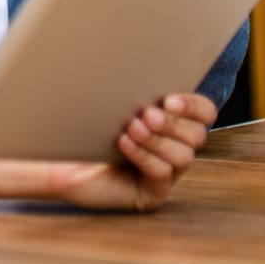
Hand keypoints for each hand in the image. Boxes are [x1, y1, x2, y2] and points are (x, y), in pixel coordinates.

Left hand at [47, 93, 215, 210]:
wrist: (60, 159)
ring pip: (183, 156)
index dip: (193, 106)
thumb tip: (143, 71)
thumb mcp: (112, 103)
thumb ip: (133, 91)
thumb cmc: (84, 128)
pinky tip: (124, 143)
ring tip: (132, 128)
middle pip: (197, 135)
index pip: (204, 113)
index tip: (169, 99)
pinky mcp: (152, 192)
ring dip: (158, 140)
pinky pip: (162, 174)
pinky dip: (144, 156)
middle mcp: (174, 147)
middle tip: (147, 114)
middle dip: (172, 123)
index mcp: (171, 121)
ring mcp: (166, 172)